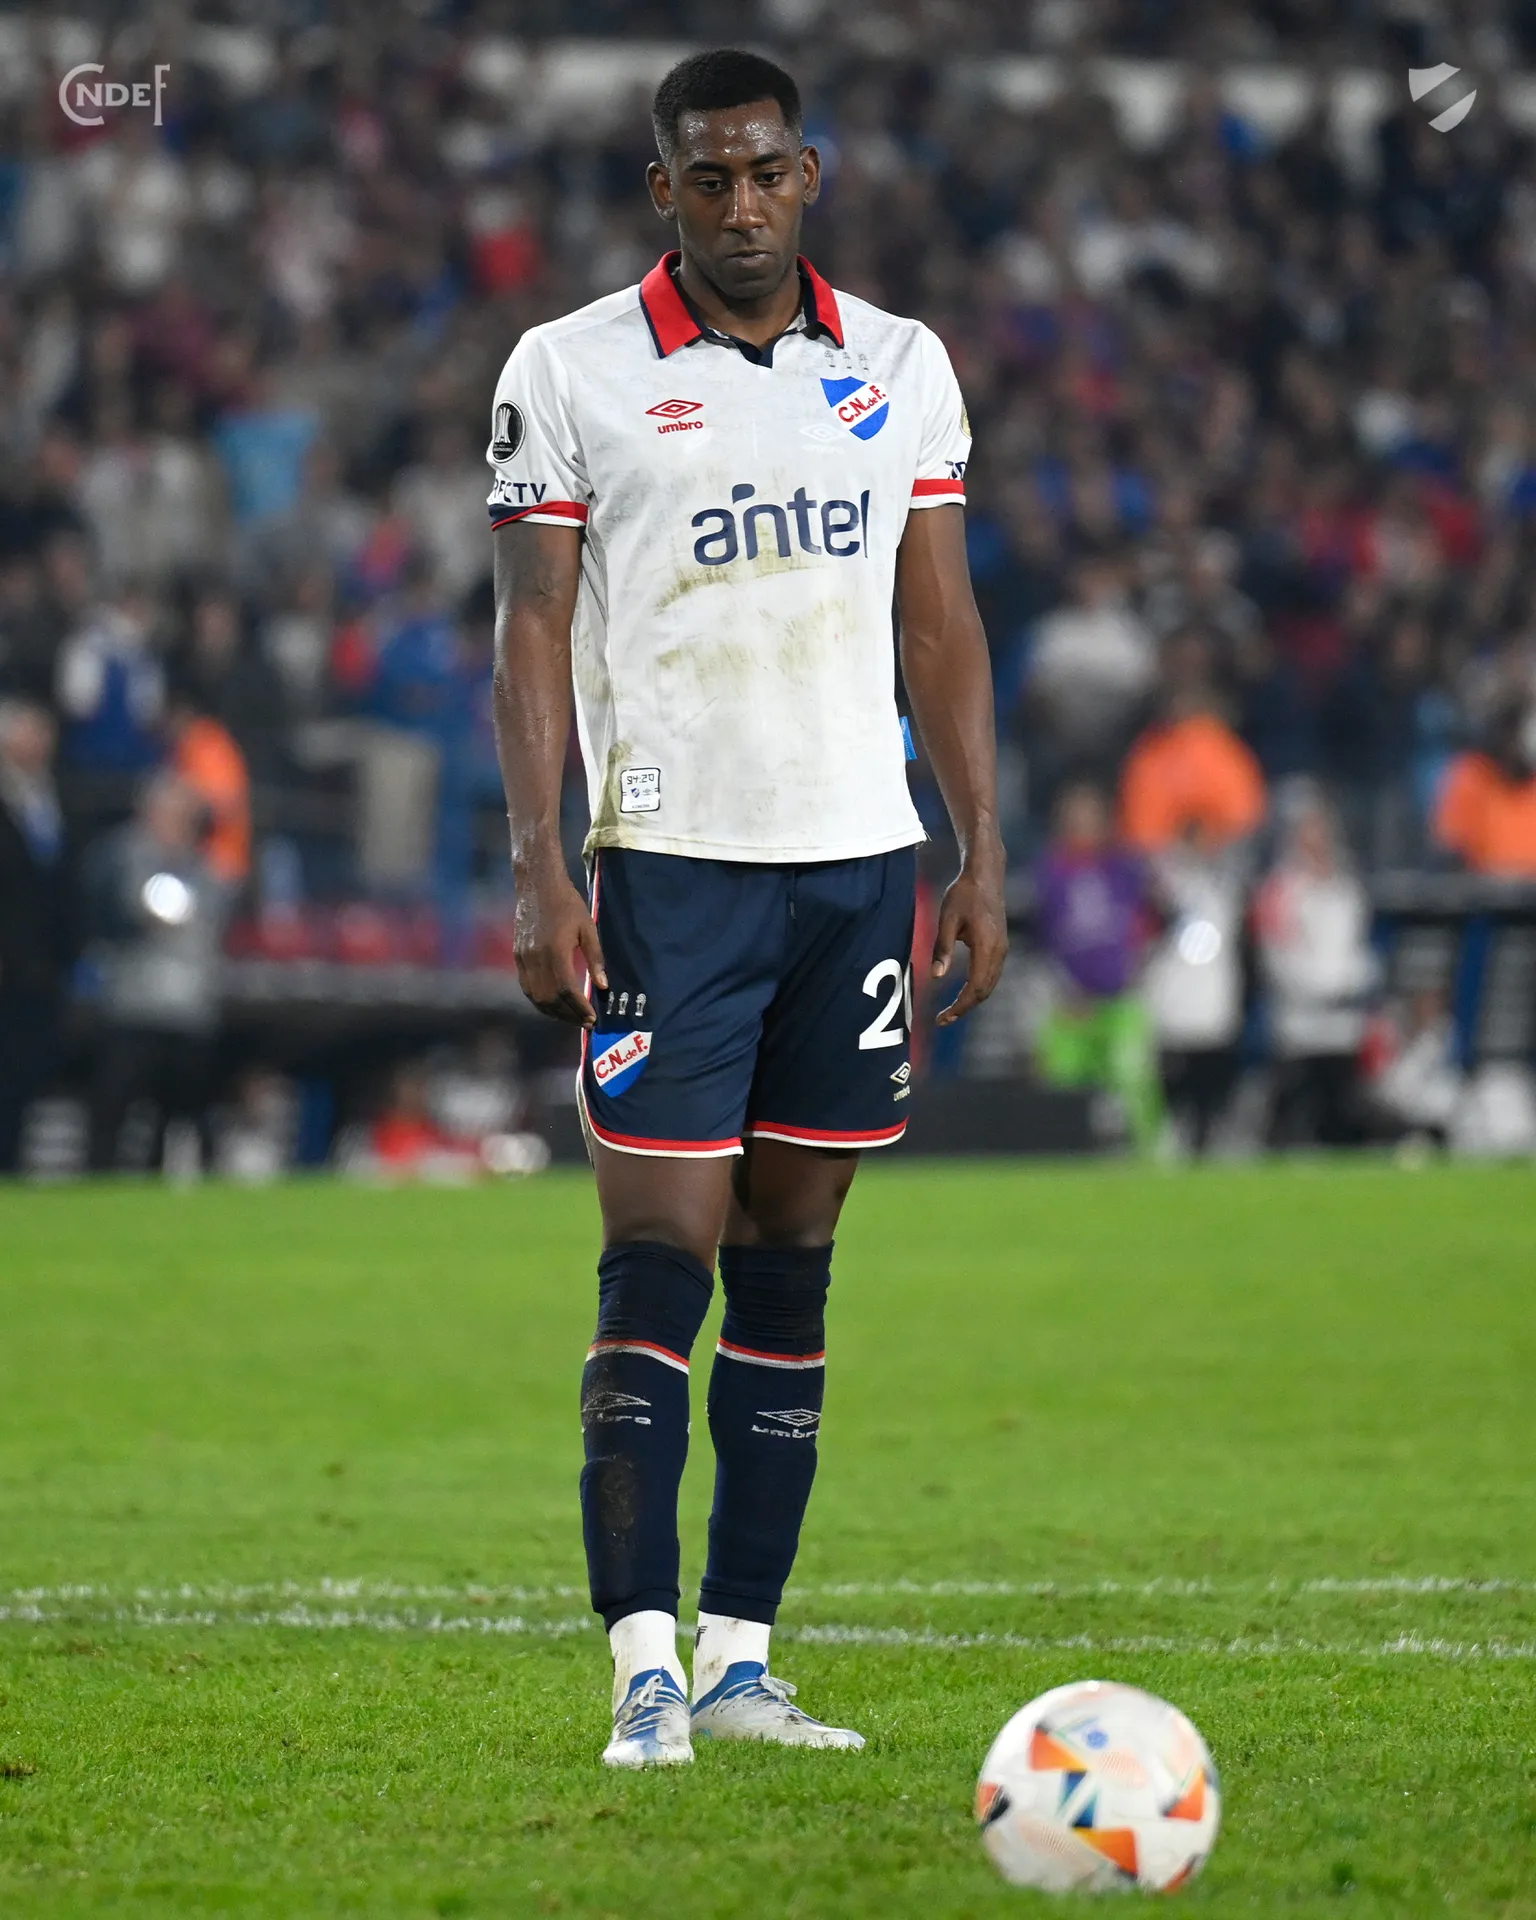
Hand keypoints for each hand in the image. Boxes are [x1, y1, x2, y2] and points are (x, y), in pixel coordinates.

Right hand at [513, 867, 607, 1026]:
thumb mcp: (588, 928)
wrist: (537, 886)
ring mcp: (524, 959)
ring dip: (554, 1012)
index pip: (567, 990)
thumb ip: (596, 959)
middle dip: (568, 1015)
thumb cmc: (568, 904)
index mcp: (555, 951)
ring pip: (536, 997)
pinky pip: (528, 987)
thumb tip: (603, 987)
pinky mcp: (518, 957)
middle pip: (550, 999)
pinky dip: (541, 1001)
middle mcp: (536, 959)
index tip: (592, 1019)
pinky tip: (554, 1004)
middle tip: (585, 1022)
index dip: (579, 1008)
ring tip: (572, 1017)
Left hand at [931, 857, 1007, 1027]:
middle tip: (942, 1020)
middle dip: (964, 1008)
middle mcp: (999, 951)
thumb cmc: (963, 894)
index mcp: (987, 946)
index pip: (975, 987)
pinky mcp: (1000, 946)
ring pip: (989, 985)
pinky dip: (977, 988)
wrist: (985, 875)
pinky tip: (963, 992)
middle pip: (984, 991)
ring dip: (971, 1000)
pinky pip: (991, 975)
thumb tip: (935, 977)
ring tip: (950, 1011)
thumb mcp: (946, 918)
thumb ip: (942, 948)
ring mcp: (1002, 949)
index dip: (960, 1007)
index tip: (942, 1018)